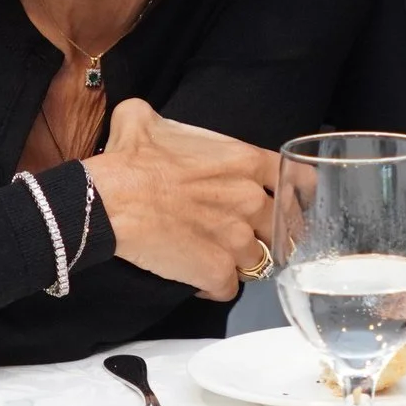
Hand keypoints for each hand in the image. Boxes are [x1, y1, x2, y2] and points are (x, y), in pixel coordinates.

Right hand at [81, 100, 278, 300]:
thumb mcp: (143, 119)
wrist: (108, 200)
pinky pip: (229, 289)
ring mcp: (236, 240)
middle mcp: (250, 201)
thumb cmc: (129, 158)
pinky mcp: (216, 272)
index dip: (294, 195)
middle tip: (248, 237)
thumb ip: (162, 119)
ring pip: (259, 261)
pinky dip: (215, 287)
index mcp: (244, 162)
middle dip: (269, 234)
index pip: (297, 180)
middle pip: (282, 227)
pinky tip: (200, 281)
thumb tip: (145, 116)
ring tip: (218, 258)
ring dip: (240, 262)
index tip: (285, 205)